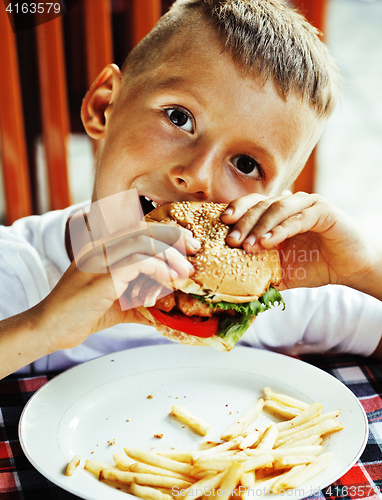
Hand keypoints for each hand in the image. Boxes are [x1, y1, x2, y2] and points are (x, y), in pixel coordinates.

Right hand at [38, 222, 199, 351]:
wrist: (50, 328)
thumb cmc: (82, 315)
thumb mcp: (119, 305)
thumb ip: (141, 302)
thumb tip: (166, 311)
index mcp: (105, 248)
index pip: (141, 229)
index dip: (168, 233)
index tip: (188, 245)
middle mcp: (101, 247)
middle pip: (146, 228)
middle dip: (176, 237)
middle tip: (195, 250)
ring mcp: (100, 258)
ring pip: (144, 241)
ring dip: (171, 255)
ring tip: (185, 273)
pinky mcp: (101, 274)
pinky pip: (138, 261)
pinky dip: (158, 270)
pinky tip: (167, 283)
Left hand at [221, 192, 377, 291]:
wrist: (350, 268)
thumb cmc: (315, 266)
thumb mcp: (281, 272)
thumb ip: (260, 275)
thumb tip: (232, 291)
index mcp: (276, 214)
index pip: (252, 205)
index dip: (237, 210)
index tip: (222, 223)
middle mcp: (289, 204)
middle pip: (260, 205)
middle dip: (244, 223)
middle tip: (231, 241)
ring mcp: (306, 205)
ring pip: (277, 208)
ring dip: (260, 227)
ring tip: (248, 246)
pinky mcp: (323, 211)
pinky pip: (298, 217)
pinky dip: (281, 229)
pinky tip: (269, 241)